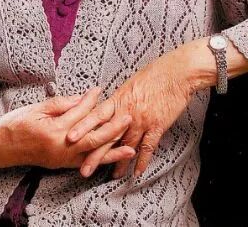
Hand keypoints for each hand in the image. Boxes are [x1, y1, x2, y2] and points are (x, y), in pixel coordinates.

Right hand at [0, 87, 135, 170]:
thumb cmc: (15, 124)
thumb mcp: (36, 108)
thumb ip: (61, 104)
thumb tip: (82, 98)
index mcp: (53, 130)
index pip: (79, 113)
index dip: (90, 100)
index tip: (100, 89)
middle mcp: (60, 147)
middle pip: (92, 137)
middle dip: (112, 127)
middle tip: (127, 114)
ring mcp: (61, 159)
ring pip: (92, 153)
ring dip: (112, 148)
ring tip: (131, 142)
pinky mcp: (61, 164)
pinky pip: (85, 163)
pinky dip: (100, 161)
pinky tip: (113, 157)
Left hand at [66, 48, 194, 179]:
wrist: (177, 72)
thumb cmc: (156, 73)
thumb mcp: (132, 83)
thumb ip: (120, 98)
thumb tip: (110, 106)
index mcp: (119, 98)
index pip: (96, 115)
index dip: (82, 127)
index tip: (69, 138)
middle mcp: (128, 111)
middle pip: (107, 136)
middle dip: (94, 154)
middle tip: (83, 169)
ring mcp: (142, 119)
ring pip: (126, 145)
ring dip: (118, 162)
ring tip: (111, 175)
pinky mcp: (158, 125)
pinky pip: (148, 147)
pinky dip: (142, 160)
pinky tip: (137, 172)